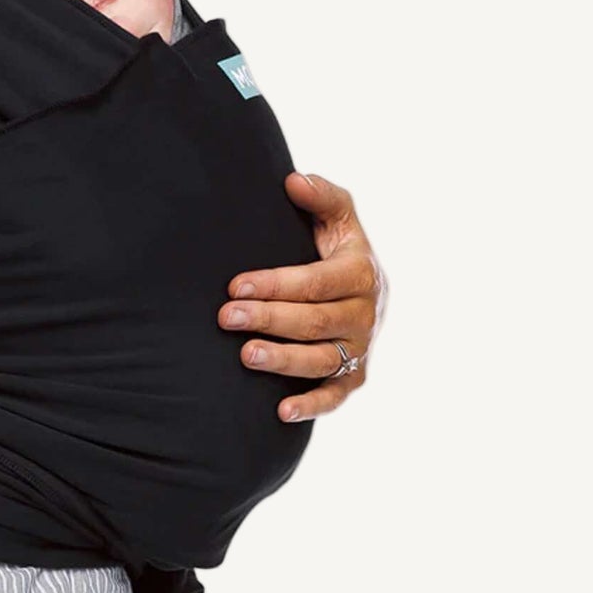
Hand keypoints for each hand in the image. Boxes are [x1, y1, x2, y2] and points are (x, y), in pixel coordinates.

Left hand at [219, 172, 387, 422]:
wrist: (359, 284)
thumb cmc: (336, 245)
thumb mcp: (336, 216)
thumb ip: (321, 196)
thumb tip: (292, 181)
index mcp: (360, 272)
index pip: (316, 282)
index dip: (276, 284)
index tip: (235, 284)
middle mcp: (365, 314)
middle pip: (315, 322)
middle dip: (268, 319)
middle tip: (226, 316)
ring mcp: (361, 348)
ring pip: (323, 360)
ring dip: (284, 361)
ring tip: (245, 356)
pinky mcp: (355, 375)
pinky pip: (337, 395)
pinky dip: (312, 405)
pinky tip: (281, 411)